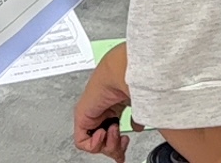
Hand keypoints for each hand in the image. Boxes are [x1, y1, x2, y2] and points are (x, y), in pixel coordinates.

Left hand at [73, 44, 134, 160]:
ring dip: (108, 144)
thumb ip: (137, 119)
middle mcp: (101, 112)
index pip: (111, 132)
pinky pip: (82, 142)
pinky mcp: (81, 117)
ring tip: (114, 130)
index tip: (126, 142)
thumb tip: (136, 128)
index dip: (118, 144)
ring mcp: (91, 115)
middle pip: (103, 142)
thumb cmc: (132, 80)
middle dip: (115, 148)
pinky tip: (103, 131)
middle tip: (123, 140)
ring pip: (94, 144)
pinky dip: (95, 144)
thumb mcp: (139, 106)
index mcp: (113, 108)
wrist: (122, 72)